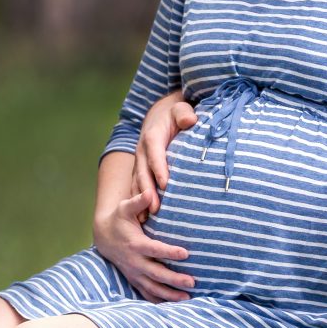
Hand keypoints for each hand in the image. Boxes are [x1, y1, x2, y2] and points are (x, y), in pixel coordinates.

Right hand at [93, 189, 193, 302]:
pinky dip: (159, 300)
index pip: (155, 250)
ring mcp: (134, 273)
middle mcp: (135, 262)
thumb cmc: (119, 219)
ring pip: (152, 287)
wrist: (104, 236)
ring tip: (187, 297)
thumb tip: (150, 193)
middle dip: (174, 279)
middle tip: (192, 282)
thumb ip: (138, 201)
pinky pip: (147, 293)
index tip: (186, 253)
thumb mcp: (126, 208)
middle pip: (156, 273)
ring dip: (169, 294)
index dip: (169, 252)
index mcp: (135, 244)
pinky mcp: (134, 279)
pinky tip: (174, 304)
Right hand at [133, 91, 196, 211]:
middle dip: (148, 191)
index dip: (159, 169)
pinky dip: (138, 202)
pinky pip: (137, 187)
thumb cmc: (176, 114)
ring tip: (146, 218)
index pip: (155, 154)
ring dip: (141, 200)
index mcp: (152, 137)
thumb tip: (190, 120)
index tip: (165, 184)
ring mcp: (139, 162)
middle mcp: (142, 151)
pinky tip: (143, 217)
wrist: (160, 115)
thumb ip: (184, 114)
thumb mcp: (181, 109)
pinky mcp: (140, 170)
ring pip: (137, 183)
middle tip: (155, 209)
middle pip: (143, 173)